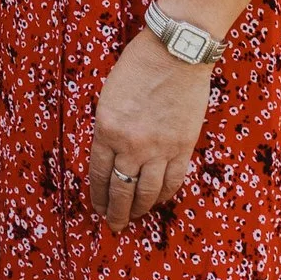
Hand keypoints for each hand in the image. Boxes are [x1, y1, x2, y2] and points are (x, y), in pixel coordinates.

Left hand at [86, 28, 209, 228]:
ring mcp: (160, 148)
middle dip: (116, 211)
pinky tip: (158, 201)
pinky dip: (164, 194)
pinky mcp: (183, 147)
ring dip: (140, 209)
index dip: (98, 195)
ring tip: (134, 219)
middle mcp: (132, 144)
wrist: (175, 53)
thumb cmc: (137, 66)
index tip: (97, 208)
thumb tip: (110, 154)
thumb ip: (108, 128)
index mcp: (106, 128)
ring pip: (148, 191)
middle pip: (122, 188)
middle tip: (113, 225)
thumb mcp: (109, 96)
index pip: (99, 172)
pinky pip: (173, 180)